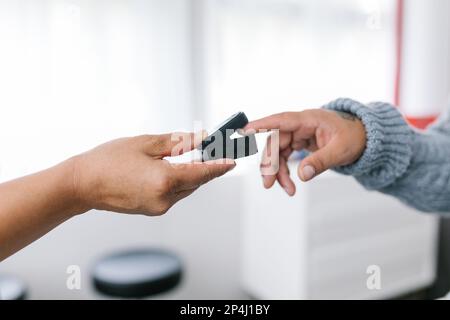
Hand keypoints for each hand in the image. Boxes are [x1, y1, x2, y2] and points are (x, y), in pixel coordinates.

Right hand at [71, 133, 234, 214]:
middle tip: (212, 151)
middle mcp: (164, 199)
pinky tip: (170, 169)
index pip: (202, 174)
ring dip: (190, 175)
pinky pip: (173, 195)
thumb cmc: (108, 160)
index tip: (232, 160)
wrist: (82, 184)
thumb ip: (178, 142)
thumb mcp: (145, 144)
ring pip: (185, 189)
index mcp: (164, 181)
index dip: (219, 166)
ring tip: (189, 157)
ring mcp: (158, 208)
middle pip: (195, 182)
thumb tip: (201, 138)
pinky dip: (177, 182)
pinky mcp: (151, 210)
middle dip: (205, 168)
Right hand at [245, 109, 365, 195]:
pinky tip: (289, 184)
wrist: (362, 138)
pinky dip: (285, 172)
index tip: (244, 131)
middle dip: (270, 164)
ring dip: (278, 172)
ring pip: (277, 152)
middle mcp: (299, 125)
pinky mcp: (299, 143)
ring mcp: (298, 134)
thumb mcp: (341, 150)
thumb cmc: (354, 137)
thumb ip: (321, 161)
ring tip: (287, 189)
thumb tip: (302, 175)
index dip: (261, 125)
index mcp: (308, 119)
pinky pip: (284, 157)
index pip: (280, 121)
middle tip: (269, 184)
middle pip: (275, 142)